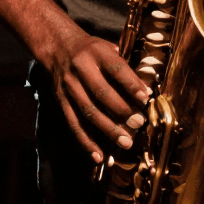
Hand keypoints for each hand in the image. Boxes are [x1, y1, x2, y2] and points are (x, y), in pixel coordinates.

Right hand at [47, 29, 150, 163]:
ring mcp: (69, 86)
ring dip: (108, 129)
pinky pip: (74, 124)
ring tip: (125, 142)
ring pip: (88, 111)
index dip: (131, 84)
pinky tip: (98, 155)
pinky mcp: (61, 101)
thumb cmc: (92, 49)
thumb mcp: (108, 47)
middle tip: (139, 123)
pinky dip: (86, 141)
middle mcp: (81, 68)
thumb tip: (145, 90)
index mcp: (96, 52)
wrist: (58, 47)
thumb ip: (124, 65)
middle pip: (102, 93)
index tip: (145, 98)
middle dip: (122, 110)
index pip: (116, 69)